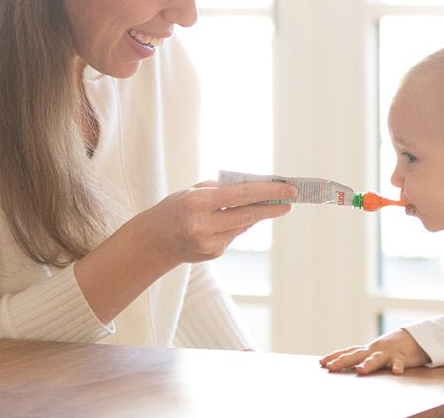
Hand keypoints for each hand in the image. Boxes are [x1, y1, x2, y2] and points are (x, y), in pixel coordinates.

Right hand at [139, 180, 295, 263]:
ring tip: (269, 204)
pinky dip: (239, 225)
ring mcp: (209, 244)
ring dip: (257, 215)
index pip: (241, 195)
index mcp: (198, 204)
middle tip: (290, 200)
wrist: (153, 241)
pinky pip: (234, 235)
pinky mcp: (213, 254)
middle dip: (271, 207)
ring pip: (243, 226)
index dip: (268, 191)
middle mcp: (204, 226)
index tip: (288, 188)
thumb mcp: (194, 191)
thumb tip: (256, 190)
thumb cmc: (175, 208)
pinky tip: (235, 219)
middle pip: (248, 215)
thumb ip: (223, 190)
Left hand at [319, 329, 429, 374]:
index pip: (348, 352)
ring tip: (360, 371)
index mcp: (366, 350)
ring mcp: (387, 353)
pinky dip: (398, 366)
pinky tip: (396, 372)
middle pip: (356, 355)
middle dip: (343, 361)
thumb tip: (341, 363)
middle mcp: (374, 350)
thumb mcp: (373, 353)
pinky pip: (399, 362)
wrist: (412, 337)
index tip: (321, 362)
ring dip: (368, 364)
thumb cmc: (390, 348)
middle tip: (330, 367)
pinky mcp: (401, 356)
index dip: (335, 356)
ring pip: (376, 359)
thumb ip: (360, 358)